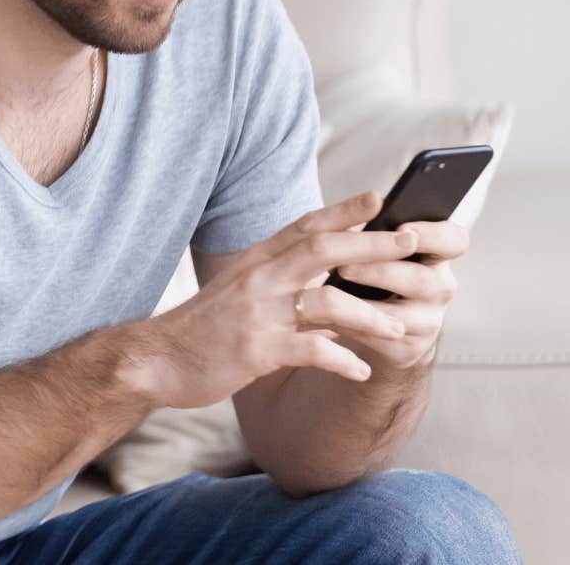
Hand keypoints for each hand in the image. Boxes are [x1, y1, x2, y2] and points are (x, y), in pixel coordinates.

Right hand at [130, 192, 429, 408]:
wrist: (156, 359)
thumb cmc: (204, 328)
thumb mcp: (240, 292)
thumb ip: (281, 281)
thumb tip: (331, 281)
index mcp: (256, 261)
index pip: (304, 225)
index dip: (344, 209)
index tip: (380, 197)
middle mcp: (258, 278)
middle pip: (323, 250)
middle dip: (372, 245)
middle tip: (412, 242)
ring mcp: (257, 313)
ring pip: (327, 302)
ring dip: (370, 316)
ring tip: (401, 330)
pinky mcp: (256, 350)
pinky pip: (312, 351)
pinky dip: (343, 361)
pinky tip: (362, 372)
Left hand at [329, 216, 465, 368]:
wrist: (370, 325)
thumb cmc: (370, 273)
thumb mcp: (373, 248)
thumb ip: (376, 227)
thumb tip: (371, 198)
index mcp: (435, 255)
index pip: (455, 240)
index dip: (434, 234)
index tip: (401, 226)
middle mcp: (439, 287)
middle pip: (424, 280)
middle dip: (382, 271)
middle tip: (346, 265)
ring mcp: (427, 321)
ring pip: (402, 316)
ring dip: (363, 305)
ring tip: (332, 293)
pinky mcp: (407, 348)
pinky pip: (379, 338)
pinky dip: (350, 325)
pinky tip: (325, 316)